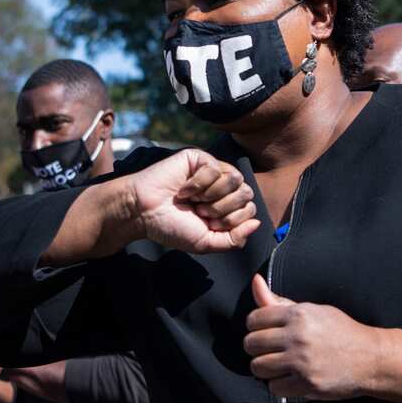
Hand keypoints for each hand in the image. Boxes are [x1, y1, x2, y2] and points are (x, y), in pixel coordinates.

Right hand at [125, 149, 258, 253]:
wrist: (144, 213)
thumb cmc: (172, 227)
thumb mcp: (207, 243)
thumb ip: (235, 239)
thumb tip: (257, 223)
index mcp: (226, 206)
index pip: (250, 210)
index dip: (231, 220)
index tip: (207, 224)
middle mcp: (222, 187)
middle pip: (246, 193)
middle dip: (222, 209)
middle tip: (199, 212)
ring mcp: (212, 171)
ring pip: (235, 179)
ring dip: (212, 196)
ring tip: (194, 200)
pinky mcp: (199, 159)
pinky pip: (215, 169)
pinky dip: (198, 184)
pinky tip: (184, 189)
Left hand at [243, 275, 389, 400]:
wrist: (371, 358)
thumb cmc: (340, 332)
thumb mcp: (313, 311)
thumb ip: (279, 302)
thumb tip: (256, 281)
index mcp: (298, 315)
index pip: (254, 319)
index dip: (255, 327)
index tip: (264, 332)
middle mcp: (298, 337)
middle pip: (251, 344)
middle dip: (257, 348)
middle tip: (270, 350)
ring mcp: (302, 361)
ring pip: (258, 367)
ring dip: (265, 368)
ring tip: (279, 365)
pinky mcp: (307, 383)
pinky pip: (274, 387)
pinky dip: (279, 385)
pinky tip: (291, 378)